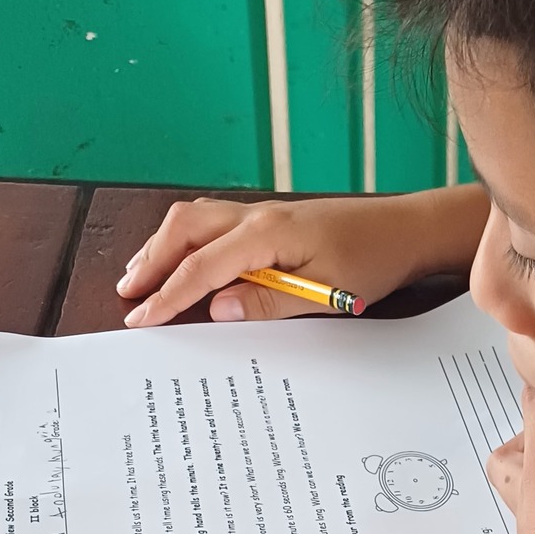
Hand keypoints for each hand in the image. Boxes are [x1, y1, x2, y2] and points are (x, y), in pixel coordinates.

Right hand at [117, 185, 488, 326]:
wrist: (407, 231)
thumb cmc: (373, 261)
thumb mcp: (326, 292)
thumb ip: (269, 301)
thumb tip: (217, 308)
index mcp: (268, 233)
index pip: (203, 266)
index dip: (168, 294)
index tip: (142, 319)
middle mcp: (258, 216)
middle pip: (185, 229)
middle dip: (152, 261)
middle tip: (128, 294)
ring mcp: (263, 214)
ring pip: (195, 221)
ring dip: (164, 247)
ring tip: (139, 275)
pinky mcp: (271, 221)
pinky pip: (214, 224)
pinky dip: (187, 241)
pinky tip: (182, 258)